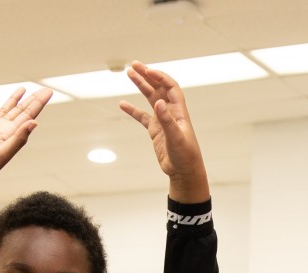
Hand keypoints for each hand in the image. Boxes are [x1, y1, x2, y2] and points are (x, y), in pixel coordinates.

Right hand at [0, 87, 50, 196]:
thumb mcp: (3, 153)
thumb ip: (19, 138)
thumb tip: (35, 122)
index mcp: (11, 135)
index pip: (29, 115)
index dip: (38, 103)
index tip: (49, 92)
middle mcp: (2, 130)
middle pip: (20, 111)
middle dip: (31, 100)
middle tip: (43, 89)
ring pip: (4, 109)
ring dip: (13, 100)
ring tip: (22, 89)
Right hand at [118, 62, 208, 201]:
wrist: (184, 171)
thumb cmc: (185, 155)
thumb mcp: (176, 138)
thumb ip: (167, 121)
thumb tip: (159, 103)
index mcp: (179, 111)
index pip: (170, 87)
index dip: (160, 77)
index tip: (147, 71)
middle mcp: (171, 112)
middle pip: (158, 88)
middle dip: (147, 75)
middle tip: (134, 65)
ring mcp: (162, 120)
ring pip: (150, 98)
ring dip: (140, 86)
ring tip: (129, 74)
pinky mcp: (155, 131)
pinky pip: (142, 117)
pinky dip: (132, 110)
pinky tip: (122, 104)